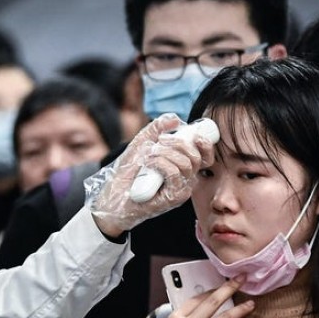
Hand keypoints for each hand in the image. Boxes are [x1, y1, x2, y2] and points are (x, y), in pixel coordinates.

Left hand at [88, 114, 216, 235]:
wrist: (113, 195)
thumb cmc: (127, 172)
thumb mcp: (141, 145)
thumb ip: (156, 129)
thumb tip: (174, 118)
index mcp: (183, 169)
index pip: (205, 157)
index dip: (205, 144)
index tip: (193, 133)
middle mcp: (186, 181)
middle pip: (196, 157)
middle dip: (179, 142)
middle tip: (160, 140)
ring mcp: (181, 190)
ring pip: (186, 164)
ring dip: (166, 152)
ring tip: (149, 153)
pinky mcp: (173, 198)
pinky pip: (174, 173)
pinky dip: (161, 162)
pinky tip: (148, 162)